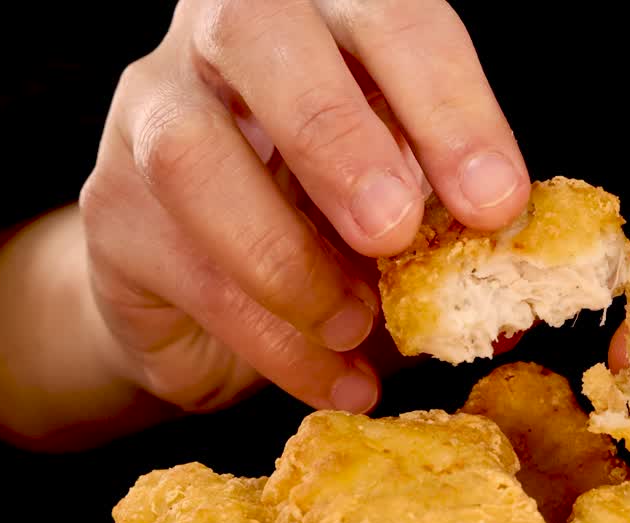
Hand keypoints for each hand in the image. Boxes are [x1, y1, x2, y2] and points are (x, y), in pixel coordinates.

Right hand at [79, 0, 529, 414]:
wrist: (206, 290)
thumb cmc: (329, 224)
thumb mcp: (406, 204)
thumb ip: (450, 219)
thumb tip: (517, 286)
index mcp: (324, 15)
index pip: (385, 16)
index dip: (446, 103)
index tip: (497, 202)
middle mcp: (222, 39)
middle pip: (254, 31)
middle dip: (334, 135)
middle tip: (396, 233)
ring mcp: (151, 115)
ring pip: (190, 156)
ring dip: (287, 256)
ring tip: (358, 325)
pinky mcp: (111, 210)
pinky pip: (184, 271)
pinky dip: (272, 339)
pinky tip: (336, 378)